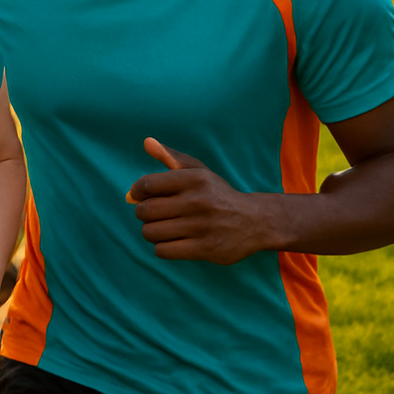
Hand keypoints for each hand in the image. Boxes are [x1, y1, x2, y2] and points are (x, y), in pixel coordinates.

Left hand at [126, 138, 280, 264]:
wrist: (256, 221)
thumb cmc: (218, 194)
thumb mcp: (199, 172)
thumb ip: (171, 157)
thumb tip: (147, 142)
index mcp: (195, 179)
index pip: (147, 185)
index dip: (136, 192)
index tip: (139, 196)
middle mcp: (198, 201)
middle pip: (145, 211)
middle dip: (144, 213)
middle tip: (155, 214)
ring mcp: (202, 227)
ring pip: (150, 232)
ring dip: (152, 231)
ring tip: (165, 228)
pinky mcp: (205, 249)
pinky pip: (163, 251)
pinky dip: (163, 247)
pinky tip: (174, 241)